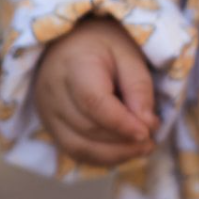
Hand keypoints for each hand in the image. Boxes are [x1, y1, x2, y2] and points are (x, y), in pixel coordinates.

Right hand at [34, 15, 158, 166]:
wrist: (68, 41)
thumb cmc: (103, 43)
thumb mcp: (128, 52)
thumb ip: (138, 87)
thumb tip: (147, 125)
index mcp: (73, 65)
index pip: (93, 102)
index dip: (122, 123)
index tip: (149, 131)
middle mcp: (52, 92)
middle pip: (88, 128)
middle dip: (123, 141)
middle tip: (152, 139)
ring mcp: (47, 111)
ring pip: (79, 147)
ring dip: (114, 155)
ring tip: (142, 148)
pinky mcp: (49, 125)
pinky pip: (73, 151)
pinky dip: (101, 157)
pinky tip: (122, 151)